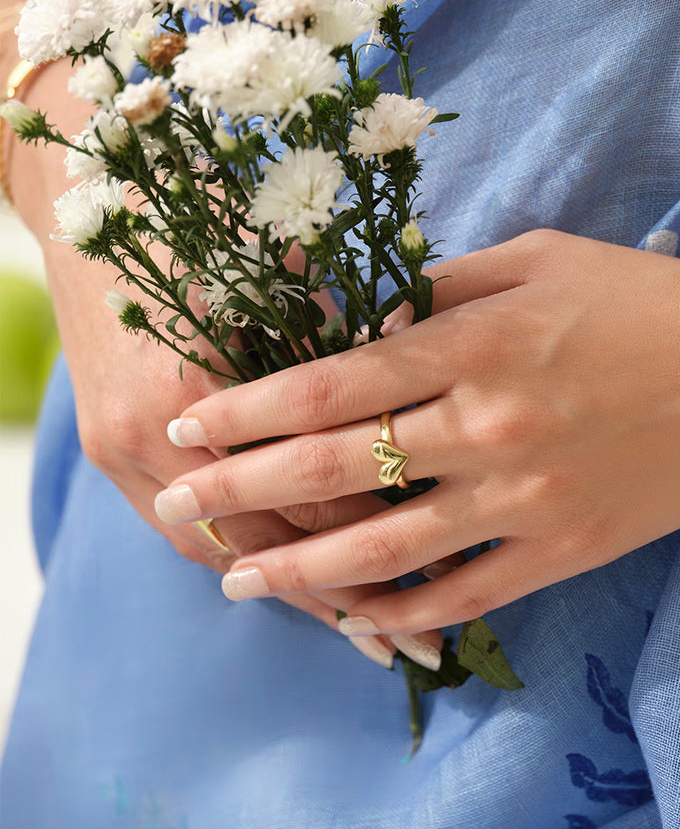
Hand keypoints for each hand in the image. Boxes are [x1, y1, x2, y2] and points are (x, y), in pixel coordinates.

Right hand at [4, 61, 399, 653]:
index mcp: (211, 389)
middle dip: (346, 598)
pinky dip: (242, 557)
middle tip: (420, 646)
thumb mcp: (287, 268)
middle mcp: (156, 435)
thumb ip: (344, 347)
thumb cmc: (205, 205)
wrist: (82, 182)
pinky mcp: (103, 443)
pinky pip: (180, 529)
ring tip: (366, 637)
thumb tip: (425, 406)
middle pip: (267, 544)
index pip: (313, 499)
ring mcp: (118, 445)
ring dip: (292, 593)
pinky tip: (293, 584)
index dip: (382, 542)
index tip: (447, 579)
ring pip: (218, 550)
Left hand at [154, 229, 679, 638]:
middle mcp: (489, 426)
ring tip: (239, 581)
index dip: (245, 410)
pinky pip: (467, 593)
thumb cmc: (650, 299)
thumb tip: (361, 316)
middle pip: (337, 470)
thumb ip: (443, 288)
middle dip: (242, 492)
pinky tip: (357, 620)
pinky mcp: (567, 550)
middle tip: (175, 508)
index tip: (187, 426)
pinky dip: (406, 612)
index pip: (330, 384)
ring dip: (302, 568)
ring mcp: (527, 498)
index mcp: (477, 344)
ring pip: (388, 547)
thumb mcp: (541, 259)